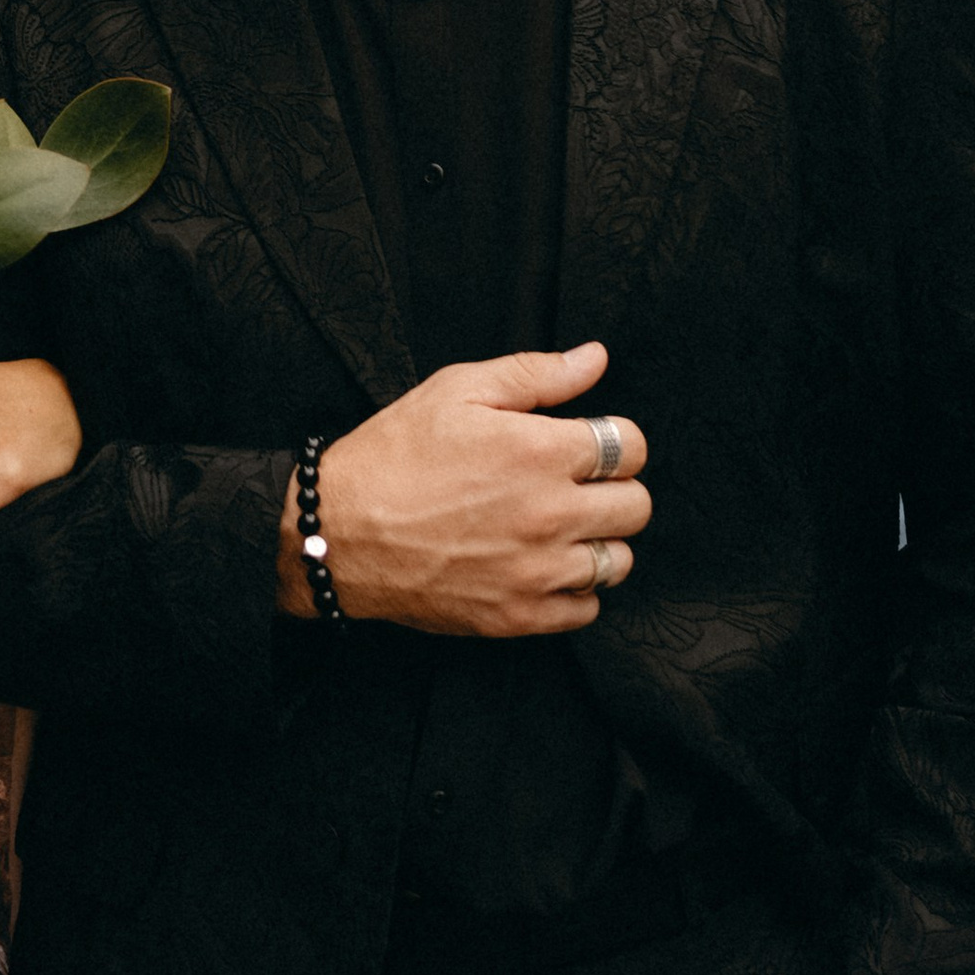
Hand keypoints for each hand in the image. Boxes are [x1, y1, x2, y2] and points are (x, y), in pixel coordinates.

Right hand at [287, 344, 649, 634]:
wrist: (337, 534)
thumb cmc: (392, 456)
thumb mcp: (456, 390)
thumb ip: (535, 373)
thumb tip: (596, 358)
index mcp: (540, 452)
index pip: (632, 446)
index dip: (614, 439)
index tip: (587, 444)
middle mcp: (550, 514)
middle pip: (637, 506)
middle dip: (614, 488)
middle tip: (576, 484)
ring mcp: (537, 571)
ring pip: (619, 560)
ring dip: (598, 540)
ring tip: (559, 527)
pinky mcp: (519, 616)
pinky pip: (587, 609)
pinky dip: (573, 589)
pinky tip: (541, 565)